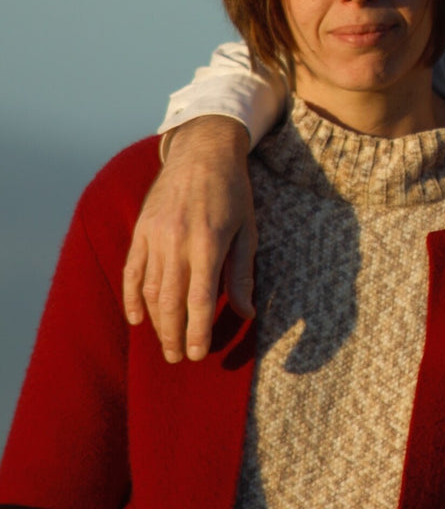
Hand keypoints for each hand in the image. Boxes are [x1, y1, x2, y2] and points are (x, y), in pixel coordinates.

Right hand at [122, 116, 255, 361]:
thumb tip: (247, 312)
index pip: (200, 299)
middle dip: (174, 335)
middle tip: (179, 358)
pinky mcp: (141, 230)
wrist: (203, 151)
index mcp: (209, 242)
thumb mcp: (248, 228)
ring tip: (166, 343)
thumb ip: (243, 272)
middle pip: (170, 302)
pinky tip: (137, 318)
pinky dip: (132, 297)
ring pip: (149, 291)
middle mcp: (178, 241)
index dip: (198, 331)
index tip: (199, 355)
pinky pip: (132, 271)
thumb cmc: (233, 190)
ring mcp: (155, 236)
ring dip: (156, 322)